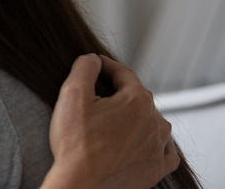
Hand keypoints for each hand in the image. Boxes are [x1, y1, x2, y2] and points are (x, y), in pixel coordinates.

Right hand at [42, 54, 179, 188]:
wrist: (80, 184)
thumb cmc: (75, 143)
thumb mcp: (72, 93)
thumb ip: (84, 67)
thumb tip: (93, 59)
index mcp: (137, 101)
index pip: (123, 74)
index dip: (106, 66)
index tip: (94, 65)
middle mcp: (154, 122)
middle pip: (137, 97)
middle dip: (119, 93)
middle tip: (97, 97)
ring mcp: (158, 147)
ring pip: (152, 121)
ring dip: (136, 117)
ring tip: (114, 120)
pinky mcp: (156, 168)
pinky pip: (165, 150)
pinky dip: (155, 143)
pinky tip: (141, 142)